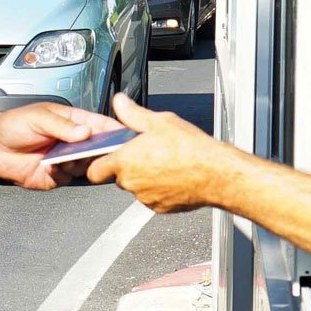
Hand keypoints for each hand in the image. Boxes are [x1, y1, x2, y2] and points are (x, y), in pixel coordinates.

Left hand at [0, 102, 121, 189]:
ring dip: (80, 162)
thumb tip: (85, 132)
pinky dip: (63, 172)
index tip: (126, 135)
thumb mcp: (39, 117)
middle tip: (101, 150)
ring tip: (66, 156)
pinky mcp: (57, 177)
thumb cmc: (14, 125)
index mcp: (74, 122)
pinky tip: (51, 166)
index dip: (115, 130)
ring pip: (87, 165)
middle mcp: (74, 142)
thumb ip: (62, 125)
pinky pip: (68, 177)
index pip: (101, 125)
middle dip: (103, 150)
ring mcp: (67, 160)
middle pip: (100, 148)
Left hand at [86, 93, 225, 211]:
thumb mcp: (160, 122)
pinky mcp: (159, 208)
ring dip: (144, 178)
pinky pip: (152, 198)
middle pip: (118, 177)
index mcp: (124, 161)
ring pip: (136, 187)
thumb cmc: (190, 149)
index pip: (94, 171)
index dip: (98, 164)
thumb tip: (120, 103)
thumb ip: (133, 114)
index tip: (106, 158)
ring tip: (164, 163)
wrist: (216, 174)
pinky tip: (173, 176)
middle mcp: (131, 182)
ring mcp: (145, 197)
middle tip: (146, 154)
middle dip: (128, 167)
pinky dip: (159, 189)